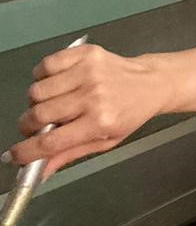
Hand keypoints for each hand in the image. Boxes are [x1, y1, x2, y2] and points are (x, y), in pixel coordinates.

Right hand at [8, 45, 165, 178]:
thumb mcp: (106, 140)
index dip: (26, 151)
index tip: (14, 155)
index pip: (51, 141)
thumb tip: (41, 171)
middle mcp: (93, 96)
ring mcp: (88, 73)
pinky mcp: (85, 54)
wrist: (152, 83)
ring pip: (36, 91)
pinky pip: (45, 65)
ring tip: (54, 103)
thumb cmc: (130, 113)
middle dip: (28, 125)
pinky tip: (58, 84)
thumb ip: (70, 154)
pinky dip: (43, 76)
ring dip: (37, 101)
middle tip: (36, 127)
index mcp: (100, 122)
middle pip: (38, 115)